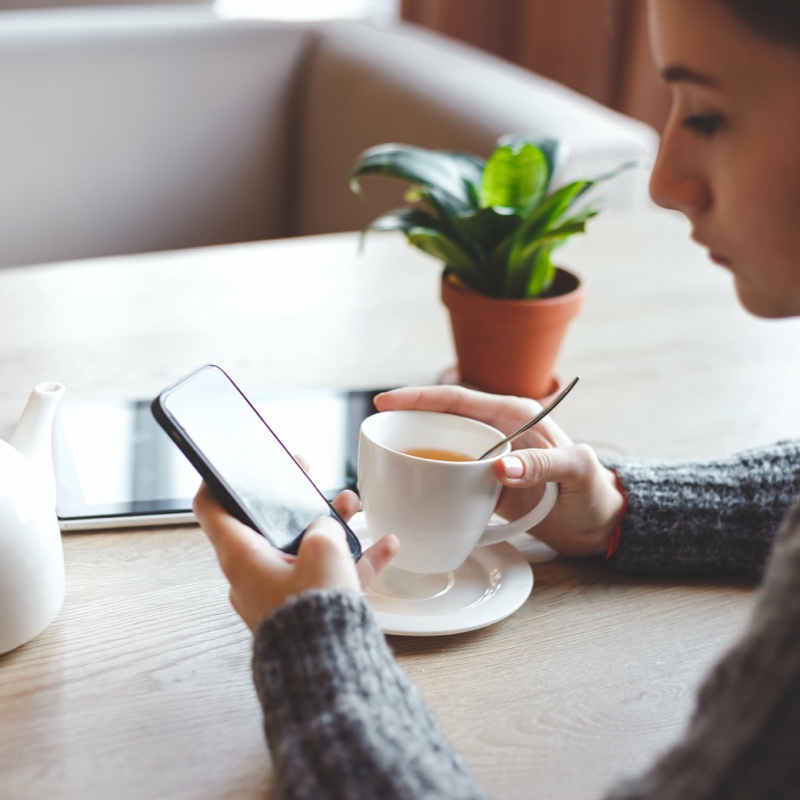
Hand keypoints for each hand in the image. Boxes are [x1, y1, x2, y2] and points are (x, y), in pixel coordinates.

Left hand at [193, 482, 398, 631]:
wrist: (330, 668)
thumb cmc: (312, 613)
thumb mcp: (323, 550)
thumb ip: (323, 527)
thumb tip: (327, 529)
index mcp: (241, 555)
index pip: (212, 508)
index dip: (219, 479)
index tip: (232, 463)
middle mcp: (253, 574)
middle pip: (267, 524)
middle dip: (295, 499)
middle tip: (307, 477)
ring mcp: (278, 593)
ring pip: (302, 547)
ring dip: (329, 525)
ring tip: (353, 506)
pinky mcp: (303, 609)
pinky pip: (326, 576)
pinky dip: (351, 560)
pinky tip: (384, 547)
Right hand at [375, 385, 623, 558]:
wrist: (598, 527)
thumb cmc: (593, 494)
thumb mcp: (576, 472)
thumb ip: (544, 465)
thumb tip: (499, 467)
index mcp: (515, 416)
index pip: (459, 399)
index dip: (420, 398)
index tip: (386, 401)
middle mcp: (497, 433)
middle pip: (442, 420)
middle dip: (407, 421)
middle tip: (374, 433)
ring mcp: (488, 459)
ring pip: (441, 449)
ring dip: (414, 452)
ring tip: (383, 462)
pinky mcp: (484, 486)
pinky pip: (449, 477)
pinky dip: (428, 481)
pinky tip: (411, 490)